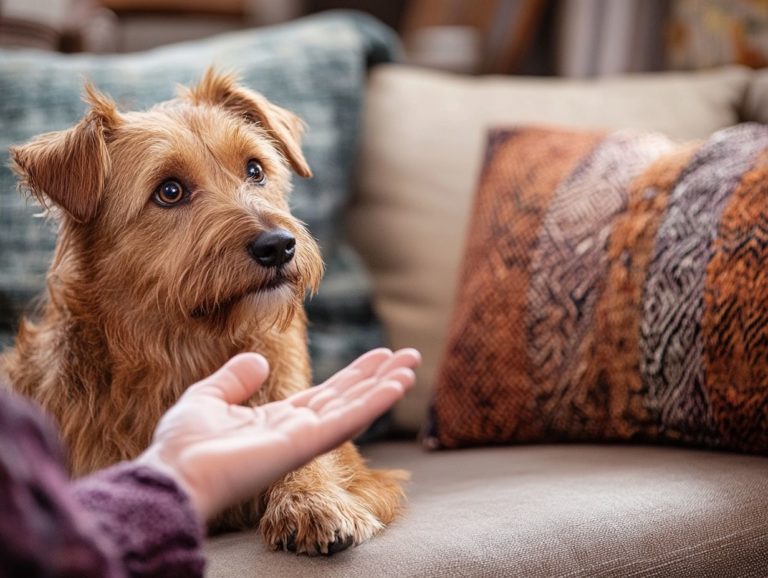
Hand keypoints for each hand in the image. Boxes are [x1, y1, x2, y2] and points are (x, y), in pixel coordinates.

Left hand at [136, 348, 420, 520]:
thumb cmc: (183, 444)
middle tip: (409, 356)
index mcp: (279, 419)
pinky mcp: (305, 445)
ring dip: (385, 388)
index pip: (327, 394)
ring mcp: (304, 439)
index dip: (354, 375)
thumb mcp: (208, 396)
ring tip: (411, 366)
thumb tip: (259, 361)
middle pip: (348, 399)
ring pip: (354, 409)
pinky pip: (347, 421)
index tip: (379, 354)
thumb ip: (234, 378)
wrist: (174, 472)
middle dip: (378, 378)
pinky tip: (397, 386)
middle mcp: (298, 430)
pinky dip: (374, 403)